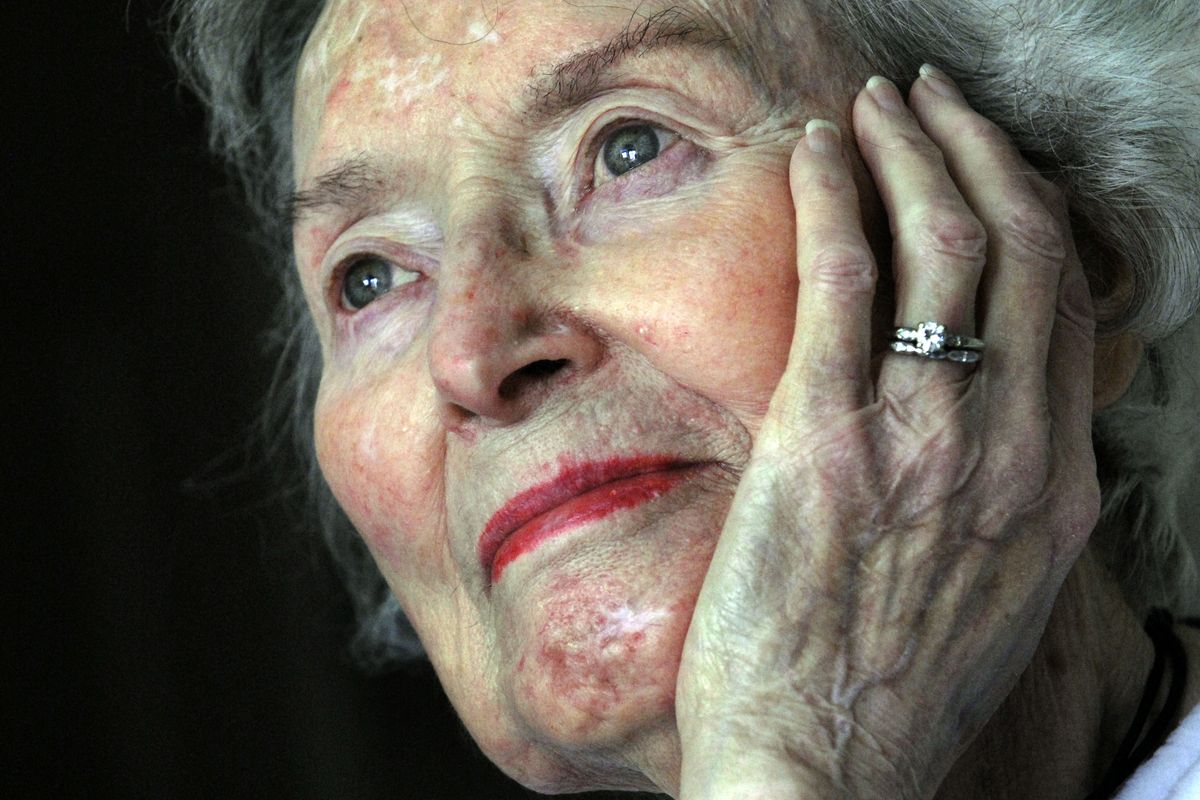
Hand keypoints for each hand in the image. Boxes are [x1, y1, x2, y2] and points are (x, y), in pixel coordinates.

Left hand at [675, 68, 1100, 798]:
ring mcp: (922, 439)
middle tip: (933, 104)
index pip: (1065, 306)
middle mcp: (1009, 449)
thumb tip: (1000, 431)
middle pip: (1019, 251)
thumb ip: (1007, 505)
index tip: (987, 166)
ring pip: (943, 246)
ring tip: (878, 107)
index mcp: (1055, 487)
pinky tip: (820, 152)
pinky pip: (843, 282)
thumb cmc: (893, 695)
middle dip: (977, 152)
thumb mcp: (994, 603)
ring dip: (910, 152)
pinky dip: (837, 200)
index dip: (1031, 212)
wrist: (823, 773)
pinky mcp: (824, 440)